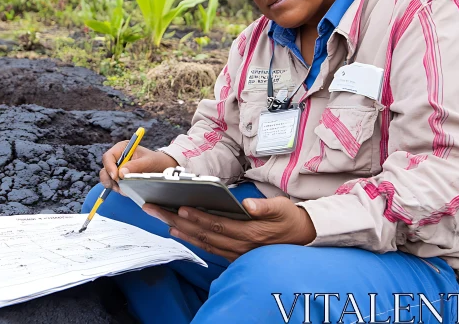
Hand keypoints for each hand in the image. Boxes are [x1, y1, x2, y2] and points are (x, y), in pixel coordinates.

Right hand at [99, 144, 177, 194]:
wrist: (163, 168)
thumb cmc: (156, 161)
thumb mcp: (148, 162)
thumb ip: (135, 166)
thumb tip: (121, 173)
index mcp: (122, 148)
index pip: (108, 157)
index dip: (109, 167)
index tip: (116, 177)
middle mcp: (117, 158)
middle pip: (105, 169)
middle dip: (111, 179)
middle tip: (120, 186)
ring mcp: (117, 169)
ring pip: (107, 179)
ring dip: (114, 186)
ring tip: (126, 189)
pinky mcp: (120, 178)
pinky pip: (114, 185)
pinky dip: (119, 189)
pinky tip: (127, 190)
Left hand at [143, 197, 316, 260]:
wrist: (303, 237)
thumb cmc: (290, 218)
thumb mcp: (282, 207)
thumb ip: (265, 207)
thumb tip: (247, 204)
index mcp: (250, 233)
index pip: (218, 224)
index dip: (198, 217)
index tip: (180, 207)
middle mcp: (241, 246)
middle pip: (204, 234)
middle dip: (178, 221)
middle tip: (156, 209)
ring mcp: (237, 253)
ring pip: (204, 243)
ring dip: (181, 232)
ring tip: (162, 220)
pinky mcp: (235, 255)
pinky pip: (210, 248)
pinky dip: (193, 240)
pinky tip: (179, 232)